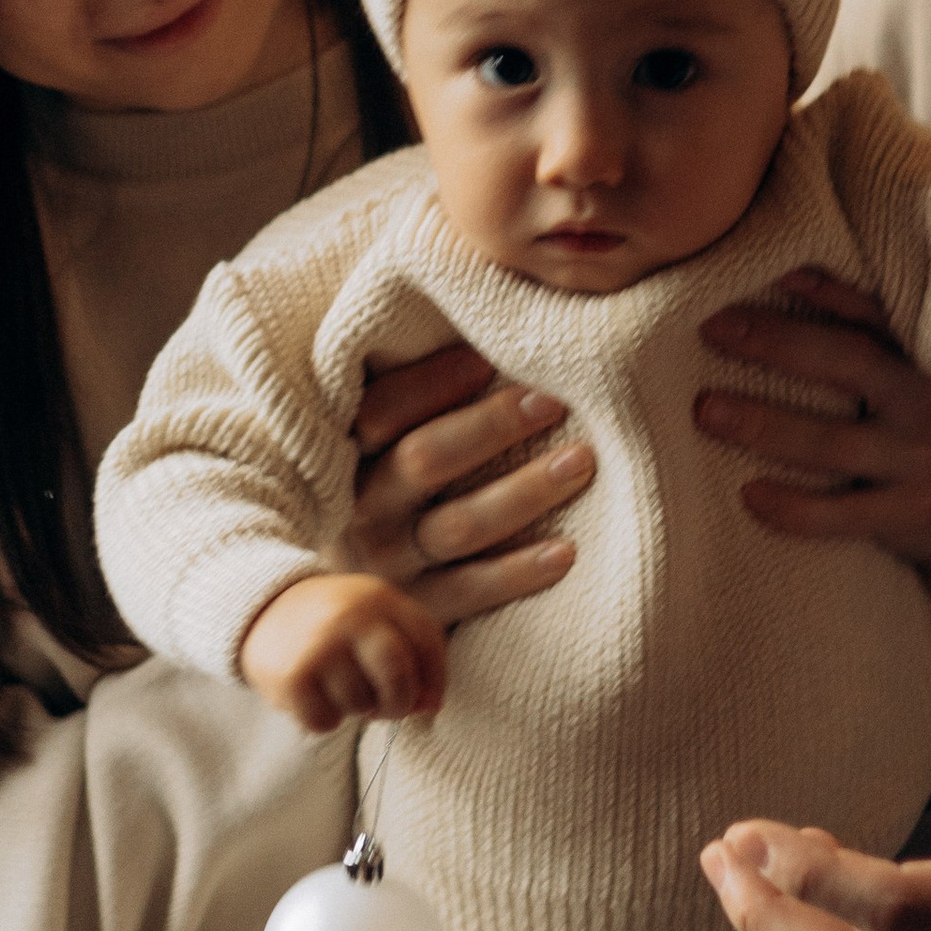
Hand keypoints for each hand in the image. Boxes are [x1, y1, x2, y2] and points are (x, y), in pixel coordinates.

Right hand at [242, 571, 448, 729]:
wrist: (260, 610)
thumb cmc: (334, 625)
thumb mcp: (375, 619)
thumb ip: (412, 653)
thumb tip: (430, 706)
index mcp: (379, 598)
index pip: (427, 643)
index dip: (434, 679)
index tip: (425, 697)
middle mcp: (350, 617)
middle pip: (398, 676)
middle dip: (399, 703)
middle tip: (386, 708)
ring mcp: (320, 646)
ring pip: (361, 705)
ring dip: (356, 710)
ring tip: (338, 687)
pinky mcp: (292, 676)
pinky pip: (326, 721)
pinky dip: (323, 720)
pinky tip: (313, 696)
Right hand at [342, 343, 594, 627]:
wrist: (350, 609)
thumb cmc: (393, 489)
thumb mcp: (383, 442)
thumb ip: (418, 393)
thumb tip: (485, 320)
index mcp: (348, 454)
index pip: (382, 410)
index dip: (433, 382)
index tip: (488, 358)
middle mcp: (362, 508)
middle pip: (424, 460)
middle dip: (491, 427)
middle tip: (554, 402)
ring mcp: (389, 563)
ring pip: (459, 525)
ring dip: (524, 492)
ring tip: (581, 462)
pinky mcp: (420, 610)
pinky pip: (474, 590)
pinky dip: (520, 571)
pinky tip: (568, 551)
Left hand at [694, 269, 930, 679]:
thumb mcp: (919, 382)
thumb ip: (869, 332)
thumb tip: (795, 275)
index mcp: (922, 373)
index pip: (870, 322)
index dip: (823, 294)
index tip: (766, 274)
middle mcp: (925, 411)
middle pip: (849, 366)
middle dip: (777, 345)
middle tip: (711, 331)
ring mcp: (919, 467)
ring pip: (835, 444)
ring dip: (767, 427)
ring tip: (708, 411)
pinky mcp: (907, 520)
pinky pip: (843, 516)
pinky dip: (795, 508)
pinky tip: (749, 495)